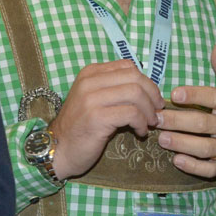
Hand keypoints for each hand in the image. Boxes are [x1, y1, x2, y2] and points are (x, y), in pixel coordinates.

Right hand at [49, 60, 164, 180]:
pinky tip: (140, 131)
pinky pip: (131, 113)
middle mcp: (90, 81)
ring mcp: (91, 98)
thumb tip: (149, 90)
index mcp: (91, 73)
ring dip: (149, 110)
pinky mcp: (97, 117)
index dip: (147, 82)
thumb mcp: (95, 100)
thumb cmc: (81, 126)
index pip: (128, 67)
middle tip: (157, 111)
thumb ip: (115, 89)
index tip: (152, 98)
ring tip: (149, 123)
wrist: (59, 149)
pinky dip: (141, 122)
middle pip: (135, 78)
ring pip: (135, 94)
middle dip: (152, 95)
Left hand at [155, 44, 215, 178]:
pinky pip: (211, 170)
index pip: (215, 98)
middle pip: (205, 124)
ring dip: (182, 144)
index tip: (174, 93)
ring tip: (162, 139)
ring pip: (206, 149)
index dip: (195, 95)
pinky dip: (194, 167)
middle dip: (179, 122)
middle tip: (157, 118)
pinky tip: (177, 160)